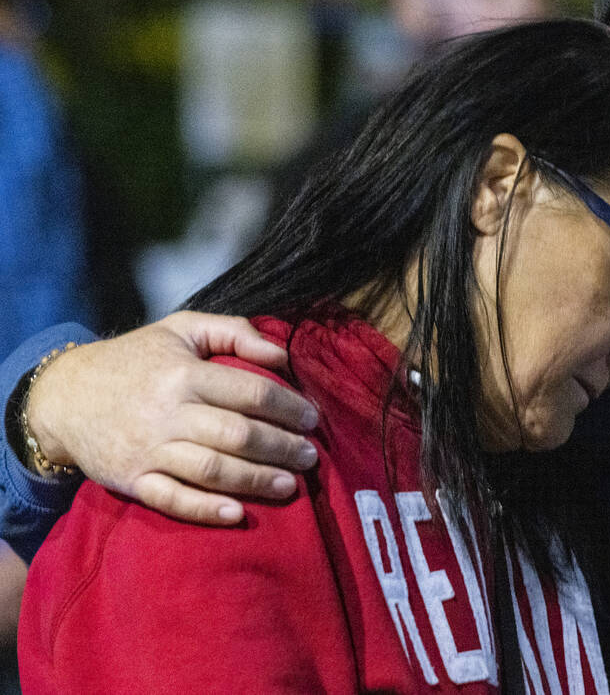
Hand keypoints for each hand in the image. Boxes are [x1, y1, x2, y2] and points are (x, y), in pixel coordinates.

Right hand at [25, 311, 319, 525]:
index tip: (312, 419)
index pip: (250, 392)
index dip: (288, 407)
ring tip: (290, 485)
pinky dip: (205, 510)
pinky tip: (238, 514)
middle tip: (310, 456)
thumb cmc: (135, 360)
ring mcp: (148, 449)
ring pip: (212, 470)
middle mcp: (168, 412)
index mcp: (184, 373)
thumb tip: (281, 354)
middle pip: (238, 435)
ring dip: (256, 480)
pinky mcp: (131, 480)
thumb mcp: (181, 328)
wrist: (63, 396)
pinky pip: (172, 500)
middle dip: (281, 448)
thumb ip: (234, 331)